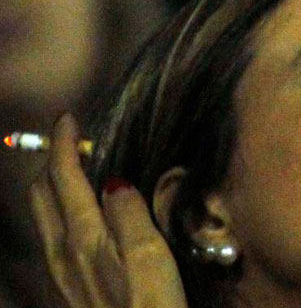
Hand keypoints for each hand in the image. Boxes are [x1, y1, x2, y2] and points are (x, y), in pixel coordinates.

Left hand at [29, 114, 187, 307]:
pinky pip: (53, 235)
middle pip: (42, 194)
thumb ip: (130, 214)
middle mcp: (65, 251)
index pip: (65, 178)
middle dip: (51, 162)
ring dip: (53, 186)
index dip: (64, 144)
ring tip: (75, 172)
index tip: (70, 118)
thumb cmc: (152, 306)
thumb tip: (113, 180)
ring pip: (44, 216)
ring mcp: (63, 271)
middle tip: (74, 142)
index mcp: (85, 236)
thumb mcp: (150, 257)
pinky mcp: (69, 286)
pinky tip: (79, 216)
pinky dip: (59, 210)